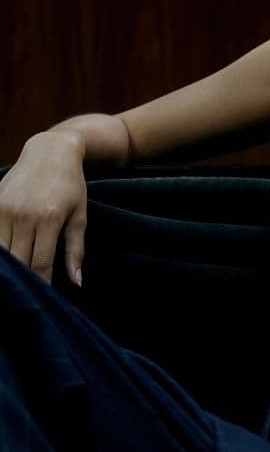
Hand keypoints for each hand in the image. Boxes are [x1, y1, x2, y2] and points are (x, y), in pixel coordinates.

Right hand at [0, 130, 87, 285]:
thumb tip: (77, 284)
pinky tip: (7, 263)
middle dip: (24, 281)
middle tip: (28, 299)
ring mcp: (5, 209)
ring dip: (10, 269)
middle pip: (20, 260)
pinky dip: (0, 252)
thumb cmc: (71, 186)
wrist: (51, 151)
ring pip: (3, 252)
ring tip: (15, 284)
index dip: (42, 285)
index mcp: (49, 219)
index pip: (41, 264)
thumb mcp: (80, 216)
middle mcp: (24, 215)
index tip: (44, 301)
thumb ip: (76, 251)